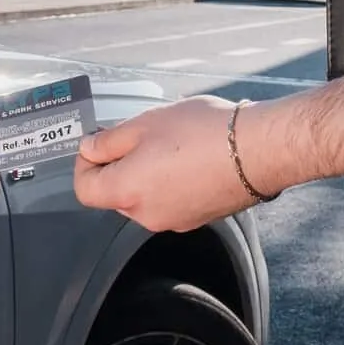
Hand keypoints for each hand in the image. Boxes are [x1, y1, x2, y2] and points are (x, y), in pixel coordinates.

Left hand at [73, 96, 268, 231]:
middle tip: (138, 135)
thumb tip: (90, 148)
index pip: (85, 189)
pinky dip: (170, 182)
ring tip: (170, 142)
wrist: (258, 151)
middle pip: (115, 194)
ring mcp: (173, 221)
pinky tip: (189, 156)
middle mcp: (146, 215)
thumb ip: (109, 140)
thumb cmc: (204, 133)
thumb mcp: (146, 123)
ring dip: (146, 172)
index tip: (96, 144)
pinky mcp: (197, 219)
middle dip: (119, 165)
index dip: (85, 164)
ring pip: (144, 196)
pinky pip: (170, 200)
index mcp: (126, 192)